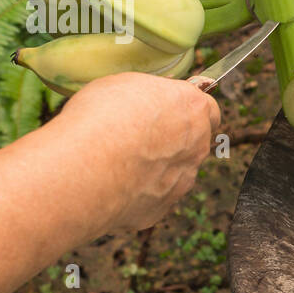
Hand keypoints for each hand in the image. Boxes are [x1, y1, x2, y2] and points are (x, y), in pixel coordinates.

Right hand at [55, 72, 220, 232]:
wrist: (85, 171)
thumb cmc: (100, 119)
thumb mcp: (124, 84)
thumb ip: (149, 95)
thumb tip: (149, 101)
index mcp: (192, 109)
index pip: (208, 108)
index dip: (186, 109)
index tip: (168, 110)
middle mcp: (197, 146)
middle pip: (194, 141)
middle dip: (172, 139)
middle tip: (136, 137)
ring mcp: (182, 180)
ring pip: (176, 172)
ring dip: (155, 167)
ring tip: (117, 163)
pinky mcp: (162, 208)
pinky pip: (154, 197)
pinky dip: (138, 191)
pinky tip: (112, 185)